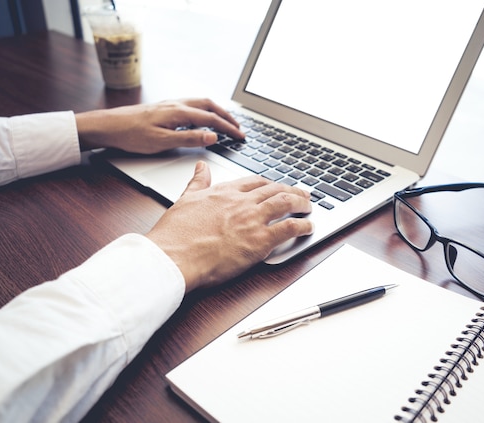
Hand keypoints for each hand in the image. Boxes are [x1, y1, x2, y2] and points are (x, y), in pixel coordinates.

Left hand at [75, 98, 244, 153]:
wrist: (108, 126)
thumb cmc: (130, 135)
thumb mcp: (162, 142)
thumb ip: (189, 139)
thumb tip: (212, 137)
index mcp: (178, 112)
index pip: (212, 119)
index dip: (229, 128)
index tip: (241, 136)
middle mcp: (176, 104)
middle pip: (210, 105)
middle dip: (227, 116)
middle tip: (239, 128)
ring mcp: (170, 104)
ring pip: (201, 103)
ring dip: (217, 111)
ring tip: (226, 121)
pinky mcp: (164, 107)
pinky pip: (191, 104)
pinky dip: (205, 110)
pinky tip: (202, 118)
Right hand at [146, 161, 313, 291]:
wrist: (174, 256)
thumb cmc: (176, 235)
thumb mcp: (185, 200)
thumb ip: (197, 183)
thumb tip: (201, 167)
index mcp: (223, 192)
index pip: (254, 182)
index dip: (269, 184)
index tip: (275, 187)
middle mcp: (241, 202)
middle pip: (274, 189)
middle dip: (291, 190)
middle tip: (301, 194)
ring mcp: (252, 220)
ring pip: (286, 202)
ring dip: (301, 203)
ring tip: (309, 207)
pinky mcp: (260, 240)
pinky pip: (290, 228)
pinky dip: (303, 226)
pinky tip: (308, 227)